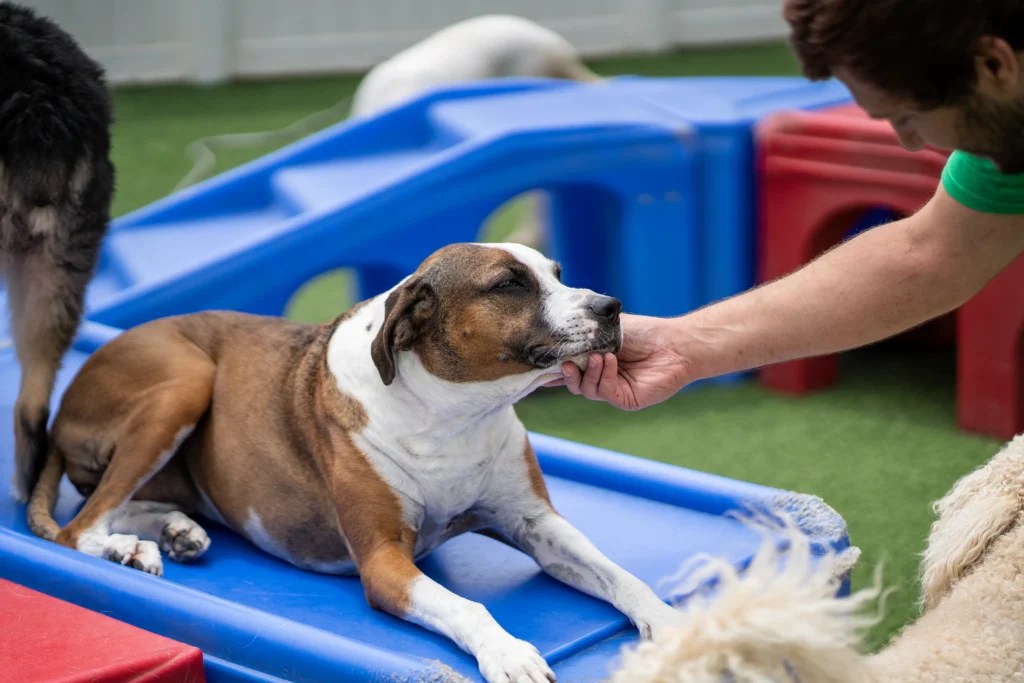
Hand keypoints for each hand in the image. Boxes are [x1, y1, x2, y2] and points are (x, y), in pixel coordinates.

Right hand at [551, 314, 691, 410]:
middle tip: (566, 362)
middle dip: (566, 374)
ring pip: (586, 390)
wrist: (673, 343)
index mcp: (594, 362)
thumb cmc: (643, 332)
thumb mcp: (606, 329)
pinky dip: (604, 376)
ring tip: (597, 357)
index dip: (553, 367)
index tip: (538, 361)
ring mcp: (612, 390)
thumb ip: (583, 333)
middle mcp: (601, 378)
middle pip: (572, 383)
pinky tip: (610, 361)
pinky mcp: (625, 400)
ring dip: (588, 373)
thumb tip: (553, 335)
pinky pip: (605, 393)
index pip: (568, 368)